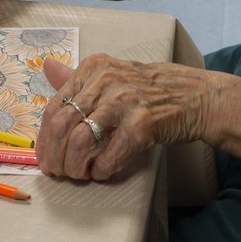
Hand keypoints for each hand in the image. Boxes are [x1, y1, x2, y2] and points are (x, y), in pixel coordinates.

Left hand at [36, 54, 222, 180]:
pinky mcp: (143, 124)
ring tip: (80, 174)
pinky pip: (110, 155)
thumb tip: (47, 67)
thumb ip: (79, 78)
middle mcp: (106, 80)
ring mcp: (125, 101)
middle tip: (58, 172)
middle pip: (62, 126)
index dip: (44, 138)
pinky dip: (101, 169)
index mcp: (94, 68)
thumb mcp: (113, 75)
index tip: (45, 156)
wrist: (196, 96)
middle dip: (55, 156)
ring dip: (75, 166)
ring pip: (80, 141)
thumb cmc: (151, 89)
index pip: (54, 107)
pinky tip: (102, 173)